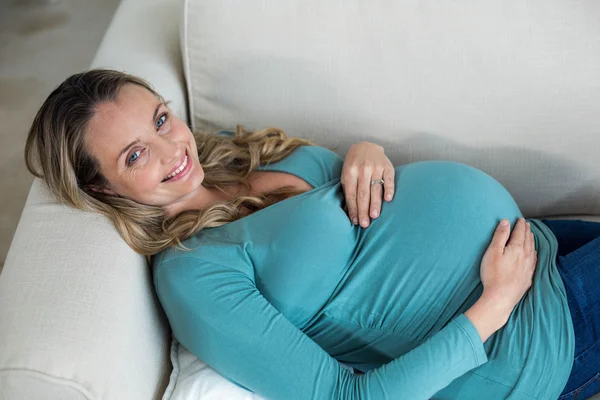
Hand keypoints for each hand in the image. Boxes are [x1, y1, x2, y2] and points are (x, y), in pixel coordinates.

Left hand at [341, 142, 394, 227]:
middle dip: (363, 210)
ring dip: (375, 203)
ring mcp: (376, 167)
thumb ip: (347, 191)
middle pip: (363, 193)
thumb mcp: (346, 174)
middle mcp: (363, 169)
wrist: (366, 146)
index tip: (355, 221)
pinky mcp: (387, 166)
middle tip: (365, 224)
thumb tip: (347, 211)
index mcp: (350, 172)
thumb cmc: (354, 165)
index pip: (351, 194)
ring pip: (375, 188)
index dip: (353, 209)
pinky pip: (389, 180)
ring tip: (374, 216)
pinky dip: (389, 189)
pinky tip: (388, 200)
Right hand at [465, 218, 536, 341]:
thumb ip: (500, 236)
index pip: (520, 233)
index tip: (520, 219)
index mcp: (516, 248)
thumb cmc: (493, 274)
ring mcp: (528, 267)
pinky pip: (534, 261)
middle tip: (526, 225)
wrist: (501, 298)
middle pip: (528, 240)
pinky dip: (533, 253)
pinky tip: (532, 254)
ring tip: (530, 236)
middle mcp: (526, 256)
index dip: (520, 225)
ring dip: (531, 241)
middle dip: (527, 231)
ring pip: (532, 250)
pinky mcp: (528, 277)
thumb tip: (506, 222)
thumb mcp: (493, 252)